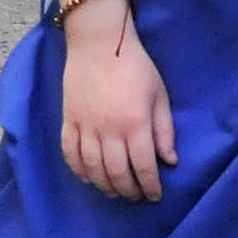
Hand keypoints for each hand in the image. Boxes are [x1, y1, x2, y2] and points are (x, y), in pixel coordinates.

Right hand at [58, 3, 176, 202]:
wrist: (98, 41)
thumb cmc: (135, 66)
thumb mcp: (159, 95)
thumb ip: (164, 130)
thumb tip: (169, 161)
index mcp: (135, 123)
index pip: (144, 167)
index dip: (151, 187)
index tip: (155, 196)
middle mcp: (109, 129)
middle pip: (117, 173)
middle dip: (129, 191)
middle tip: (136, 196)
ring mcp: (85, 125)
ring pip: (92, 168)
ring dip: (104, 185)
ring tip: (114, 191)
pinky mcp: (68, 118)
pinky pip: (69, 152)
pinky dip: (78, 169)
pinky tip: (87, 177)